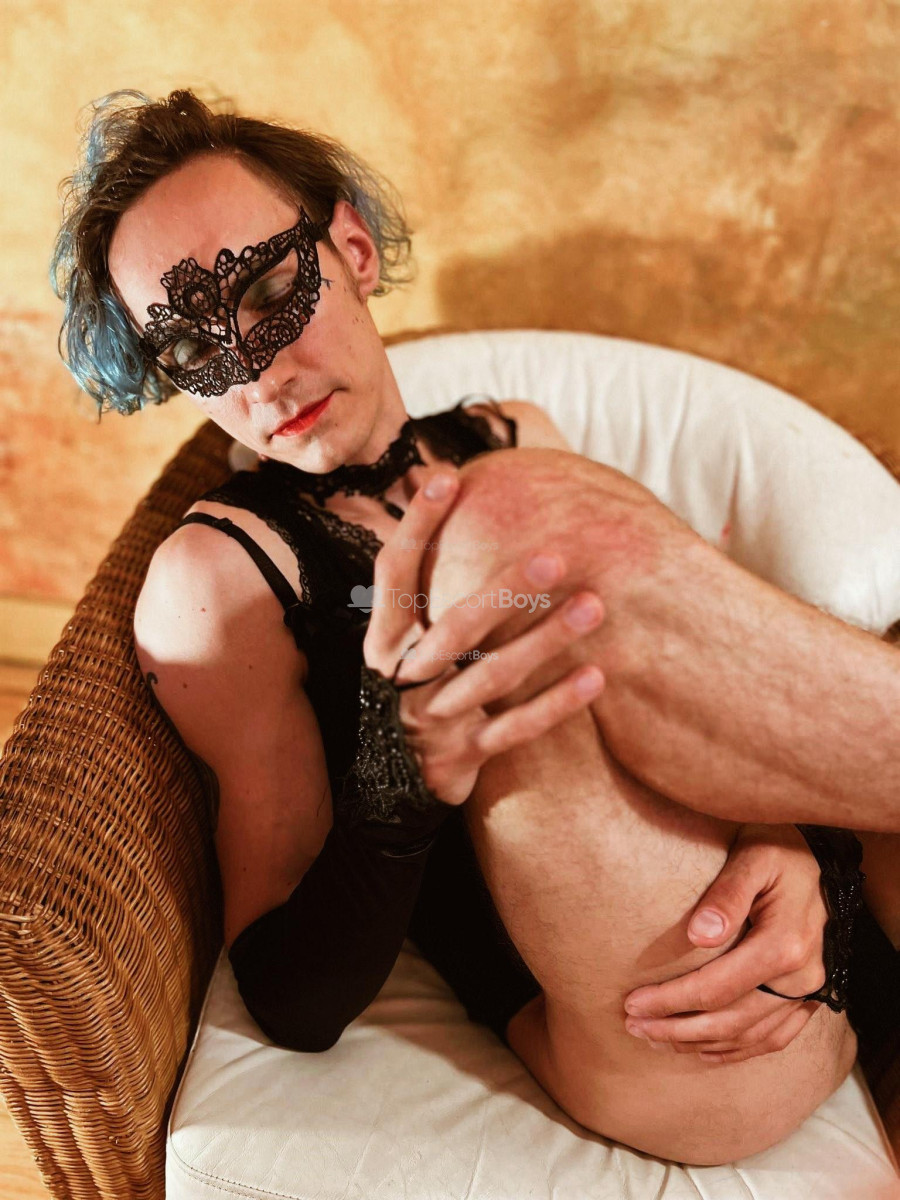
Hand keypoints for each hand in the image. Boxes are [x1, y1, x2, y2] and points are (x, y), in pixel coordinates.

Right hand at [363, 467, 606, 806]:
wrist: (387, 778)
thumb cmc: (409, 684)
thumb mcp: (400, 636)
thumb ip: (420, 574)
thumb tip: (428, 476)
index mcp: (385, 639)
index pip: (395, 572)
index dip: (417, 526)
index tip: (446, 476)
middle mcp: (406, 675)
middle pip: (455, 626)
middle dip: (505, 590)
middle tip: (555, 556)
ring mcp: (436, 716)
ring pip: (494, 675)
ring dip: (545, 639)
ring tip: (594, 604)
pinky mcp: (465, 753)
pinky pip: (515, 728)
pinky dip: (555, 703)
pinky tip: (596, 676)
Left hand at [623, 824, 827, 1062]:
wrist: (821, 859)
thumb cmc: (779, 850)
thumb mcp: (753, 857)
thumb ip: (727, 895)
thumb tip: (698, 935)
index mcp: (784, 944)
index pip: (716, 988)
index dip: (671, 1001)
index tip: (633, 1003)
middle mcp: (801, 977)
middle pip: (729, 1021)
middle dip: (675, 1028)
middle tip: (633, 1027)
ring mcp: (809, 992)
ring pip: (749, 1036)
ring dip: (699, 1044)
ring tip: (656, 1039)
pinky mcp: (809, 997)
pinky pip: (774, 1038)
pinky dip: (737, 1050)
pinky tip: (704, 1051)